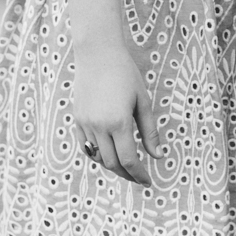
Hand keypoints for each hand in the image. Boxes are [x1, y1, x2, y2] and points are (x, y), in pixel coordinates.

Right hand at [72, 40, 157, 184]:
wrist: (98, 53)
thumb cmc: (126, 74)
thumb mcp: (143, 101)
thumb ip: (150, 131)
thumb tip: (158, 156)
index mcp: (119, 122)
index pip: (129, 160)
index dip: (139, 174)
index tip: (148, 182)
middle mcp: (99, 126)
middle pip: (112, 164)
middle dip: (126, 174)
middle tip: (138, 176)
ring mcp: (85, 124)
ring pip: (97, 157)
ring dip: (112, 165)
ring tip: (125, 165)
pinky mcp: (77, 119)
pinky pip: (85, 146)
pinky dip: (96, 155)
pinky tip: (108, 154)